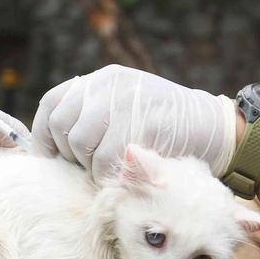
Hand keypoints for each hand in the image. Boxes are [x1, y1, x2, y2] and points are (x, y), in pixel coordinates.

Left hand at [32, 64, 237, 181]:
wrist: (214, 130)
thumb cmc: (167, 132)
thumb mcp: (126, 113)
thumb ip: (94, 121)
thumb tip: (54, 152)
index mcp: (100, 81)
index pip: (52, 104)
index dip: (45, 137)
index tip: (50, 161)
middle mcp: (107, 83)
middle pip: (61, 123)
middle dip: (68, 155)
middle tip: (88, 170)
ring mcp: (124, 99)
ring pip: (78, 141)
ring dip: (89, 166)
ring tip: (109, 173)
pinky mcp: (139, 119)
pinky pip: (104, 157)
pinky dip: (107, 175)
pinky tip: (123, 177)